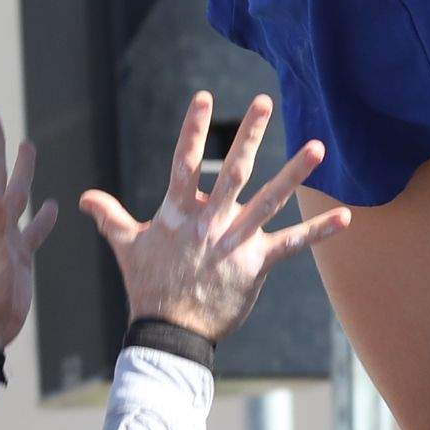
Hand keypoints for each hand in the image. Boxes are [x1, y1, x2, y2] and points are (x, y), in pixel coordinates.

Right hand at [81, 92, 348, 345]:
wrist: (169, 332)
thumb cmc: (148, 287)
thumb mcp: (126, 246)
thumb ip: (110, 216)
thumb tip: (83, 198)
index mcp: (178, 212)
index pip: (183, 160)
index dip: (192, 128)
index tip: (203, 97)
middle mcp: (210, 221)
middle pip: (232, 170)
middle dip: (250, 135)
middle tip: (265, 102)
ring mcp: (235, 241)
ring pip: (270, 199)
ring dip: (296, 172)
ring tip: (319, 145)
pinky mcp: (256, 265)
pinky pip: (293, 245)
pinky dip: (320, 231)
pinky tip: (346, 217)